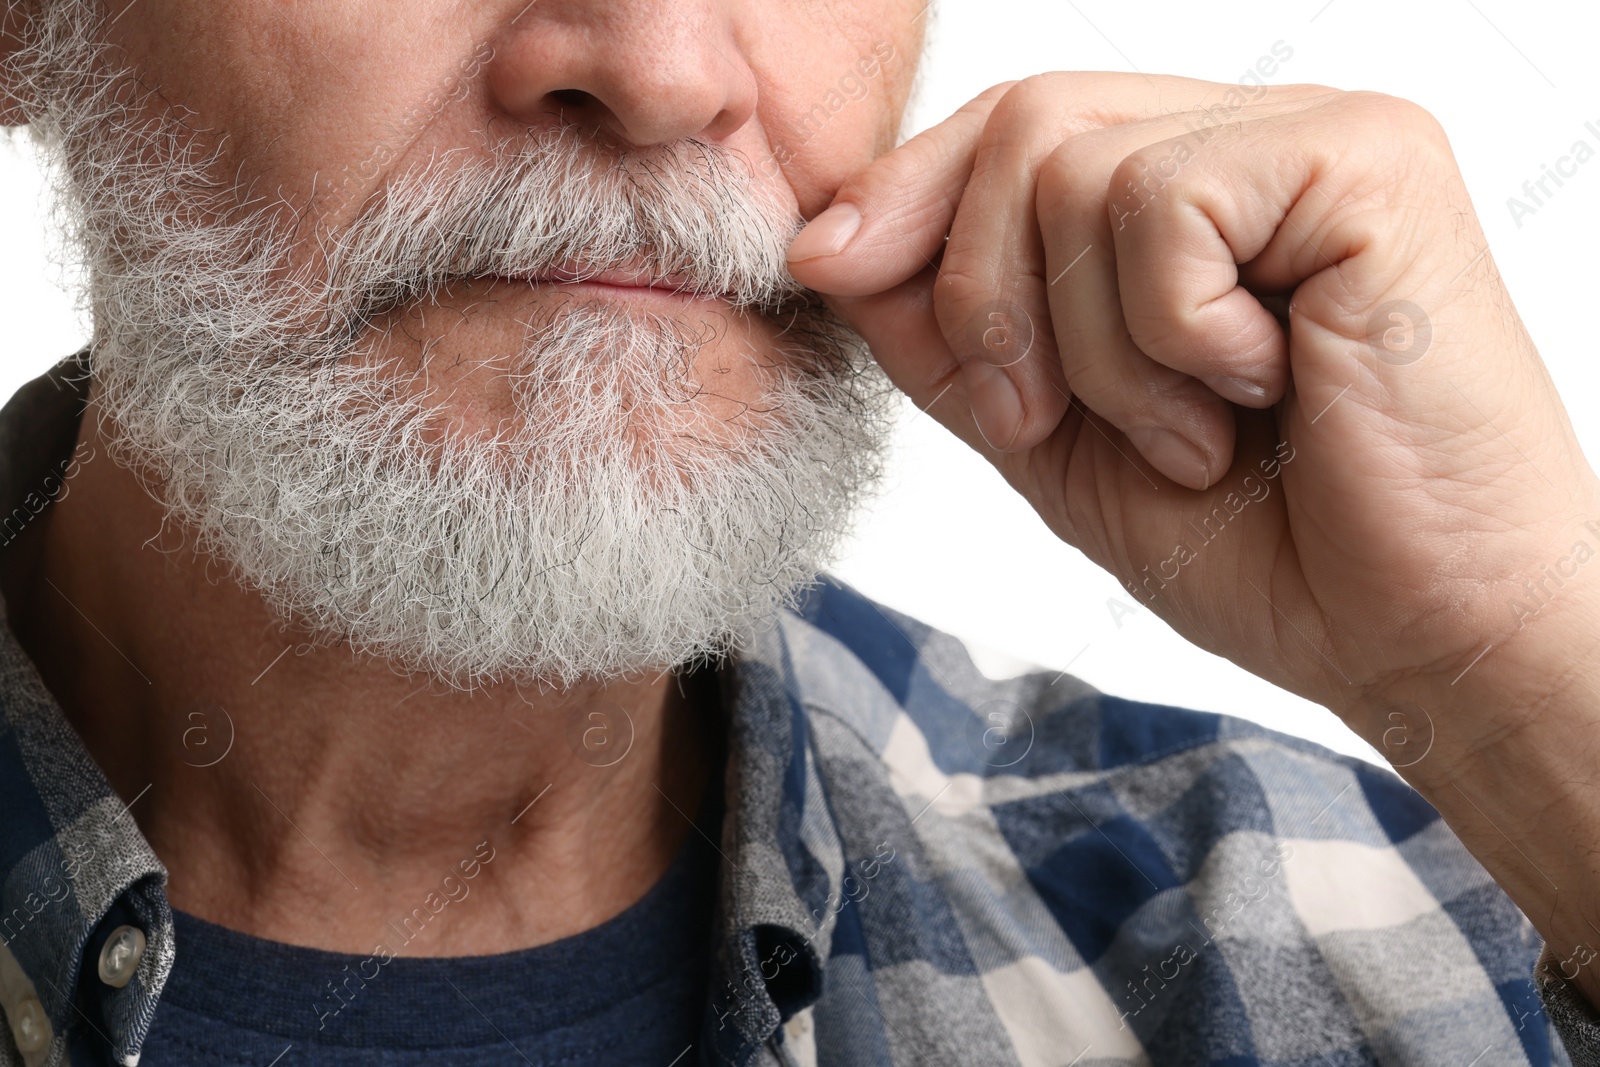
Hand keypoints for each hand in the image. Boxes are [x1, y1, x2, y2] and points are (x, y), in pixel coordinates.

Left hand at [787, 72, 1599, 736]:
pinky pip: (1163, 208)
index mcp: (1190, 193)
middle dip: (987, 297)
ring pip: (1075, 172)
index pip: (1010, 127)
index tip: (830, 268)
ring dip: (1099, 352)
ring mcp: (1315, 140)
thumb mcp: (1060, 438)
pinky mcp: (1366, 162)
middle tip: (1046, 419)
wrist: (1418, 641)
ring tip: (1197, 432)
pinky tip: (1264, 393)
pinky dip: (1173, 339)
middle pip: (1022, 124)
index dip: (908, 194)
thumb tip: (836, 243)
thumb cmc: (1270, 549)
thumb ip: (956, 339)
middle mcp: (1255, 140)